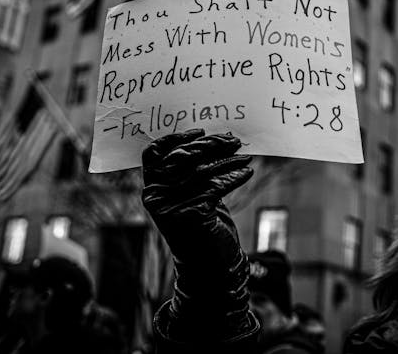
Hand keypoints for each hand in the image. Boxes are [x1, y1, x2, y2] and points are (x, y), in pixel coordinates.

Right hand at [141, 129, 257, 341]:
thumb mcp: (192, 194)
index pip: (153, 153)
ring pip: (201, 171)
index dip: (175, 138)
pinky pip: (214, 186)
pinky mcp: (190, 215)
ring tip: (245, 156)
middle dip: (209, 145)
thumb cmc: (202, 225)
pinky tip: (246, 173)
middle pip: (181, 157)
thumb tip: (215, 138)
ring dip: (227, 161)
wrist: (209, 267)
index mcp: (150, 188)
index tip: (201, 131)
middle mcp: (155, 197)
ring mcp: (170, 207)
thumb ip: (192, 170)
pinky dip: (233, 177)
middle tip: (233, 141)